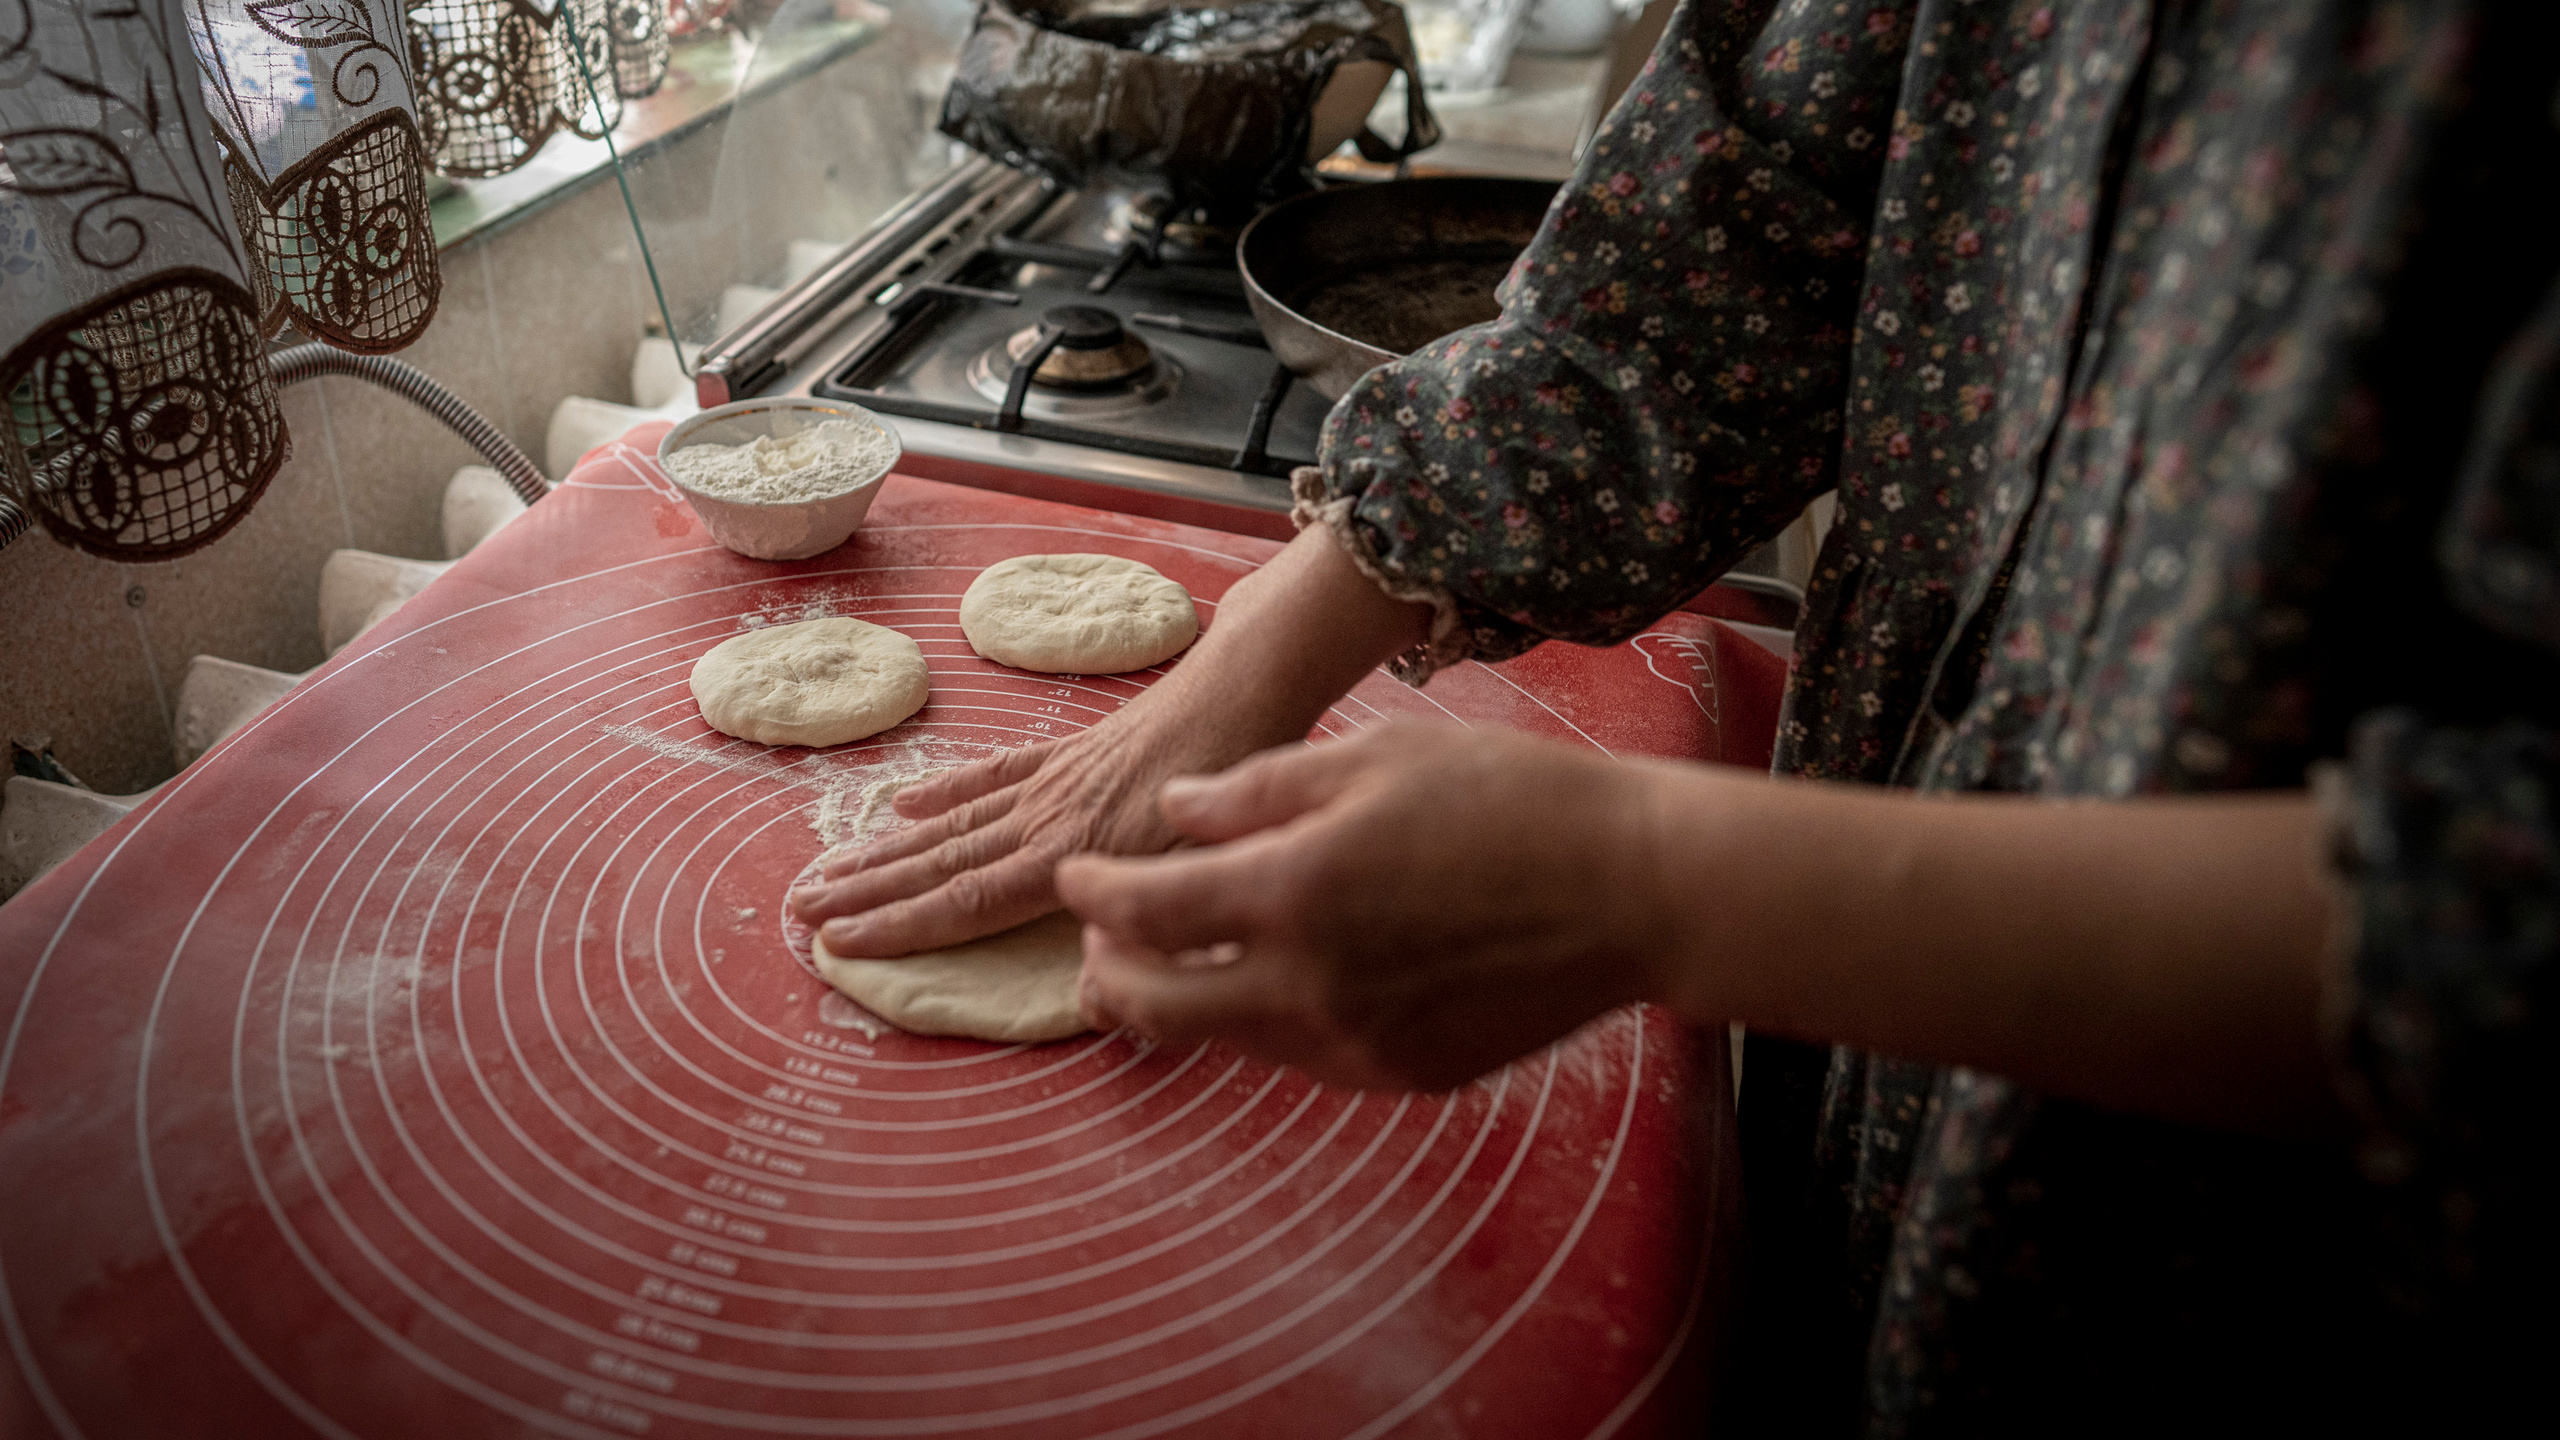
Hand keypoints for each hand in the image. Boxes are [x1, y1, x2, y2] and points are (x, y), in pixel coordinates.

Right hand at [788, 524, 1433, 955]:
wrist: (1245, 696)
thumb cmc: (1233, 796)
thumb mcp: (1202, 879)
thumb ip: (1147, 938)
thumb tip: (1091, 1000)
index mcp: (1071, 861)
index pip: (966, 903)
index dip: (900, 928)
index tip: (837, 946)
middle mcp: (1044, 823)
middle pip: (939, 864)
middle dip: (866, 892)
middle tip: (798, 910)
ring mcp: (1050, 785)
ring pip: (950, 824)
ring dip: (884, 851)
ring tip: (825, 868)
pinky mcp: (1066, 755)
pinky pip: (992, 776)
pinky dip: (945, 791)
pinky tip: (903, 805)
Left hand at [1056, 723, 1676, 1090]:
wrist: (1632, 889)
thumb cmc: (1511, 800)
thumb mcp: (1374, 758)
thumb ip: (1259, 791)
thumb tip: (1180, 811)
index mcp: (1292, 893)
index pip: (1146, 911)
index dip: (1095, 894)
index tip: (1077, 879)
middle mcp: (1310, 986)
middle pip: (1157, 1007)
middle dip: (1108, 973)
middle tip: (1101, 940)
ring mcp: (1357, 1045)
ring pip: (1226, 1041)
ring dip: (1184, 1002)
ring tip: (1177, 960)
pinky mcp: (1403, 1075)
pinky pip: (1301, 1056)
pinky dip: (1264, 1021)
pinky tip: (1275, 980)